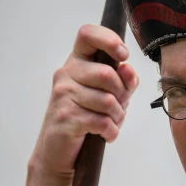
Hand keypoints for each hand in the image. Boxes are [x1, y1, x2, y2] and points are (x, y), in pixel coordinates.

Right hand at [30, 25, 138, 178]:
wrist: (57, 151)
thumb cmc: (86, 117)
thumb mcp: (110, 94)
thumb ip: (123, 80)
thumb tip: (128, 68)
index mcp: (77, 62)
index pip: (87, 34)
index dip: (109, 40)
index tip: (122, 55)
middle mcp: (66, 74)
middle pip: (107, 74)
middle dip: (122, 95)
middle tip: (118, 107)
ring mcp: (63, 95)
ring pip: (108, 100)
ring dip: (117, 117)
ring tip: (110, 123)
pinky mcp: (65, 117)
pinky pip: (102, 121)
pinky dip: (110, 131)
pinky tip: (105, 134)